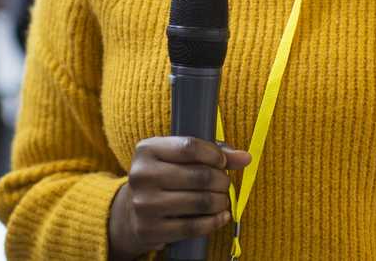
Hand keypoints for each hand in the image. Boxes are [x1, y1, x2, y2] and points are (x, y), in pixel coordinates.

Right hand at [108, 137, 250, 259]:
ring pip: (200, 202)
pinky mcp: (151, 229)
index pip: (189, 146)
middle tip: (225, 183)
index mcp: (147, 149)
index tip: (222, 161)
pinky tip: (221, 216)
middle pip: (199, 176)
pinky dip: (214, 221)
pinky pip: (193, 227)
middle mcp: (142, 175)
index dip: (214, 154)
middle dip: (221, 180)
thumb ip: (211, 152)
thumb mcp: (177, 157)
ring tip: (223, 199)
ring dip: (220, 201)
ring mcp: (145, 204)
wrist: (130, 211)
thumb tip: (246, 158)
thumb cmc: (163, 176)